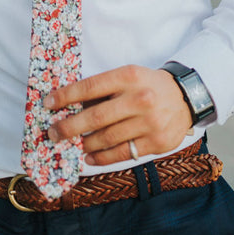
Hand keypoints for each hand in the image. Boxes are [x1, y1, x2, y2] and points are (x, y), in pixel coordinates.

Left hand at [44, 64, 192, 165]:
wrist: (185, 98)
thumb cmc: (147, 86)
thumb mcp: (128, 76)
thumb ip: (103, 90)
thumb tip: (69, 104)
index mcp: (129, 77)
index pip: (91, 86)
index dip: (67, 96)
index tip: (49, 103)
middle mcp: (139, 99)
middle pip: (96, 117)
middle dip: (69, 126)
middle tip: (53, 133)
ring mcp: (149, 122)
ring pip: (107, 138)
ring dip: (85, 144)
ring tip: (72, 145)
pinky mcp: (156, 142)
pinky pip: (123, 153)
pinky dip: (102, 158)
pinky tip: (90, 157)